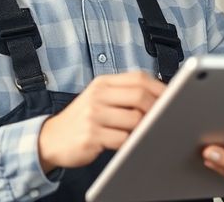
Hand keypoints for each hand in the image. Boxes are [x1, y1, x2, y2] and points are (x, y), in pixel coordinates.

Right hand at [38, 70, 165, 171]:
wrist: (51, 139)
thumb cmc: (82, 119)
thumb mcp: (98, 98)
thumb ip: (123, 94)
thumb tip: (160, 97)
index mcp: (102, 83)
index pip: (138, 78)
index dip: (159, 88)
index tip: (172, 98)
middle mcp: (97, 95)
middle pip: (140, 96)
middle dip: (157, 109)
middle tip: (163, 120)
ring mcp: (93, 115)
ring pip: (135, 120)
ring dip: (144, 129)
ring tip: (143, 134)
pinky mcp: (91, 136)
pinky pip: (123, 140)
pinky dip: (132, 143)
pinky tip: (130, 144)